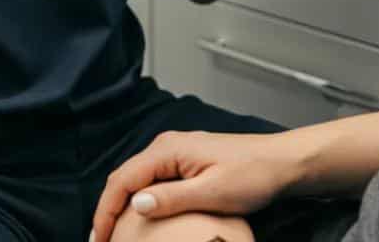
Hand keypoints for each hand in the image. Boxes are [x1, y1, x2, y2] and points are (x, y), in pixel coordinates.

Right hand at [90, 130, 291, 241]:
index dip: (106, 210)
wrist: (280, 162)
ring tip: (113, 233)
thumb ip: (172, 198)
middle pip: (124, 176)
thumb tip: (135, 205)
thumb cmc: (252, 175)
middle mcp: (166, 146)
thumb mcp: (212, 193)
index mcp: (168, 150)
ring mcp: (175, 152)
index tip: (99, 240)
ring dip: (121, 204)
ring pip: (136, 178)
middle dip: (108, 208)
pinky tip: (138, 217)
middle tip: (101, 241)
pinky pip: (151, 179)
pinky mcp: (185, 161)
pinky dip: (137, 198)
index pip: (123, 179)